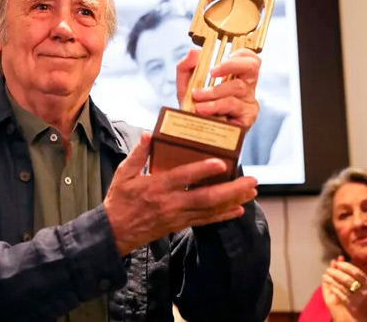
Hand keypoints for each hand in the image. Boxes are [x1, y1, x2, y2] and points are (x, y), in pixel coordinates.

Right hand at [103, 132, 257, 256]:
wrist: (115, 231)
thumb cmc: (119, 200)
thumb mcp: (122, 174)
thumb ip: (137, 154)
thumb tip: (149, 134)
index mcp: (155, 187)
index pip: (183, 177)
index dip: (203, 170)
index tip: (222, 162)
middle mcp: (170, 203)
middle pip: (206, 198)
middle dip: (231, 190)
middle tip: (252, 181)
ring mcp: (176, 216)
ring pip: (210, 210)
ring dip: (233, 201)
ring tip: (251, 192)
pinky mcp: (179, 224)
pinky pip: (205, 220)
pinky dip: (223, 215)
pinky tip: (238, 209)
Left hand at [176, 48, 260, 128]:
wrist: (192, 135)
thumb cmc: (193, 110)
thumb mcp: (185, 86)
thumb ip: (186, 67)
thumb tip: (194, 51)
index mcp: (235, 77)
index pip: (248, 58)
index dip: (239, 54)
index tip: (219, 59)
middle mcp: (246, 88)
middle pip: (253, 65)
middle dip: (230, 65)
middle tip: (211, 72)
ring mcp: (249, 103)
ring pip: (238, 87)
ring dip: (214, 91)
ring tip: (198, 99)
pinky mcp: (248, 117)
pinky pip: (234, 104)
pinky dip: (216, 105)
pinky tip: (204, 110)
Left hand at [322, 256, 366, 321]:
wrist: (366, 313)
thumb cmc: (362, 293)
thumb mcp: (361, 282)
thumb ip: (351, 271)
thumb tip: (339, 258)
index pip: (356, 272)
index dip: (345, 266)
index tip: (337, 263)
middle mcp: (365, 291)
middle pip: (346, 279)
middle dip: (335, 273)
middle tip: (328, 269)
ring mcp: (359, 299)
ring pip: (341, 286)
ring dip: (331, 280)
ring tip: (325, 276)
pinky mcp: (352, 305)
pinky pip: (340, 294)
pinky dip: (333, 288)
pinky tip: (329, 284)